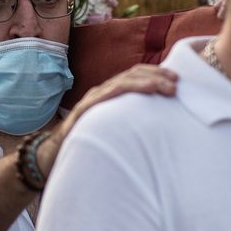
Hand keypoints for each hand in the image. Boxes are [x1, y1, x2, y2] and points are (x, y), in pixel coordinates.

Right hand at [37, 64, 178, 173]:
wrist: (53, 156)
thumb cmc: (89, 144)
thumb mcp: (116, 130)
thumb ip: (131, 123)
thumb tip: (159, 125)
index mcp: (112, 95)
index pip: (136, 75)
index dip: (156, 73)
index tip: (176, 79)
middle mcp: (103, 92)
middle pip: (132, 74)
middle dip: (157, 75)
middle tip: (176, 83)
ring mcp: (93, 100)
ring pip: (122, 82)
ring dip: (146, 82)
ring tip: (165, 87)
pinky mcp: (84, 111)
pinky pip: (104, 96)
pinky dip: (122, 90)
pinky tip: (136, 90)